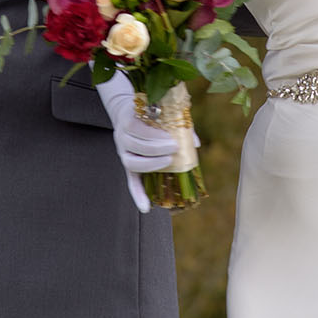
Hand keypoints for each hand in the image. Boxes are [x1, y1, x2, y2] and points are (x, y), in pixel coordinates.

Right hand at [95, 73, 175, 212]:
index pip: (136, 128)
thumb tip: (195, 143)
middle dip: (156, 149)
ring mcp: (123, 151)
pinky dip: (138, 194)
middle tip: (174, 149)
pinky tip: (146, 207)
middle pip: (135, 145)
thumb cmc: (149, 112)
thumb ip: (178, 123)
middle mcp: (121, 136)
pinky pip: (130, 181)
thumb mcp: (162, 110)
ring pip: (131, 162)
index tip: (172, 140)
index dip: (153, 136)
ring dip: (151, 165)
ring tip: (169, 163)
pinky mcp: (127, 163)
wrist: (126, 111)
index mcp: (128, 119)